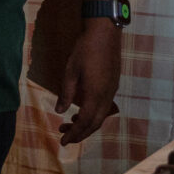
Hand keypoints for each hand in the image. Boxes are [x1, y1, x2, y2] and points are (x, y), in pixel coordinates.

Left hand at [56, 19, 121, 145]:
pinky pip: (104, 106)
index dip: (74, 134)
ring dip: (86, 124)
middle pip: (95, 123)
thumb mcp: (71, 71)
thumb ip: (66, 93)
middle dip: (80, 133)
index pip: (85, 122)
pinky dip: (93, 114)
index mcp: (95, 94)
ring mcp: (112, 90)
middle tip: (64, 138)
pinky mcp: (113, 84)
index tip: (63, 141)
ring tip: (69, 125)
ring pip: (101, 115)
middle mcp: (107, 96)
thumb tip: (59, 111)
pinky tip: (82, 111)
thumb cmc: (86, 48)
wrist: (105, 31)